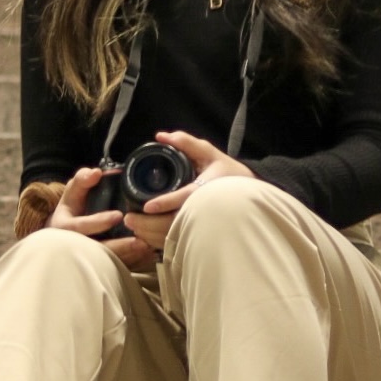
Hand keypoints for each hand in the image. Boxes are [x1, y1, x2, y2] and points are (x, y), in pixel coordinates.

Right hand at [49, 165, 157, 271]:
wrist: (66, 232)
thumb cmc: (73, 208)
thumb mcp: (73, 192)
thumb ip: (82, 180)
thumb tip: (97, 173)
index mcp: (66, 227)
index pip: (81, 227)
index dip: (98, 222)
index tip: (118, 216)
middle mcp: (74, 247)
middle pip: (98, 251)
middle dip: (120, 247)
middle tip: (141, 241)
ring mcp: (87, 259)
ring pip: (108, 262)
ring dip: (129, 256)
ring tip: (148, 248)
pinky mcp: (100, 266)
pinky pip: (117, 268)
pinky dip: (133, 263)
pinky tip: (148, 256)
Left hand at [122, 130, 254, 254]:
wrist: (251, 198)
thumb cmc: (229, 174)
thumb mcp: (210, 154)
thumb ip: (187, 143)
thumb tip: (161, 136)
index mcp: (206, 190)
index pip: (185, 198)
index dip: (166, 203)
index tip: (147, 206)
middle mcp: (204, 210)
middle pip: (174, 223)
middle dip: (149, 224)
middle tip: (129, 218)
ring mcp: (202, 226)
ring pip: (174, 237)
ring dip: (151, 234)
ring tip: (134, 226)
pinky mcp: (199, 236)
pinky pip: (177, 244)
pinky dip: (160, 242)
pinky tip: (146, 235)